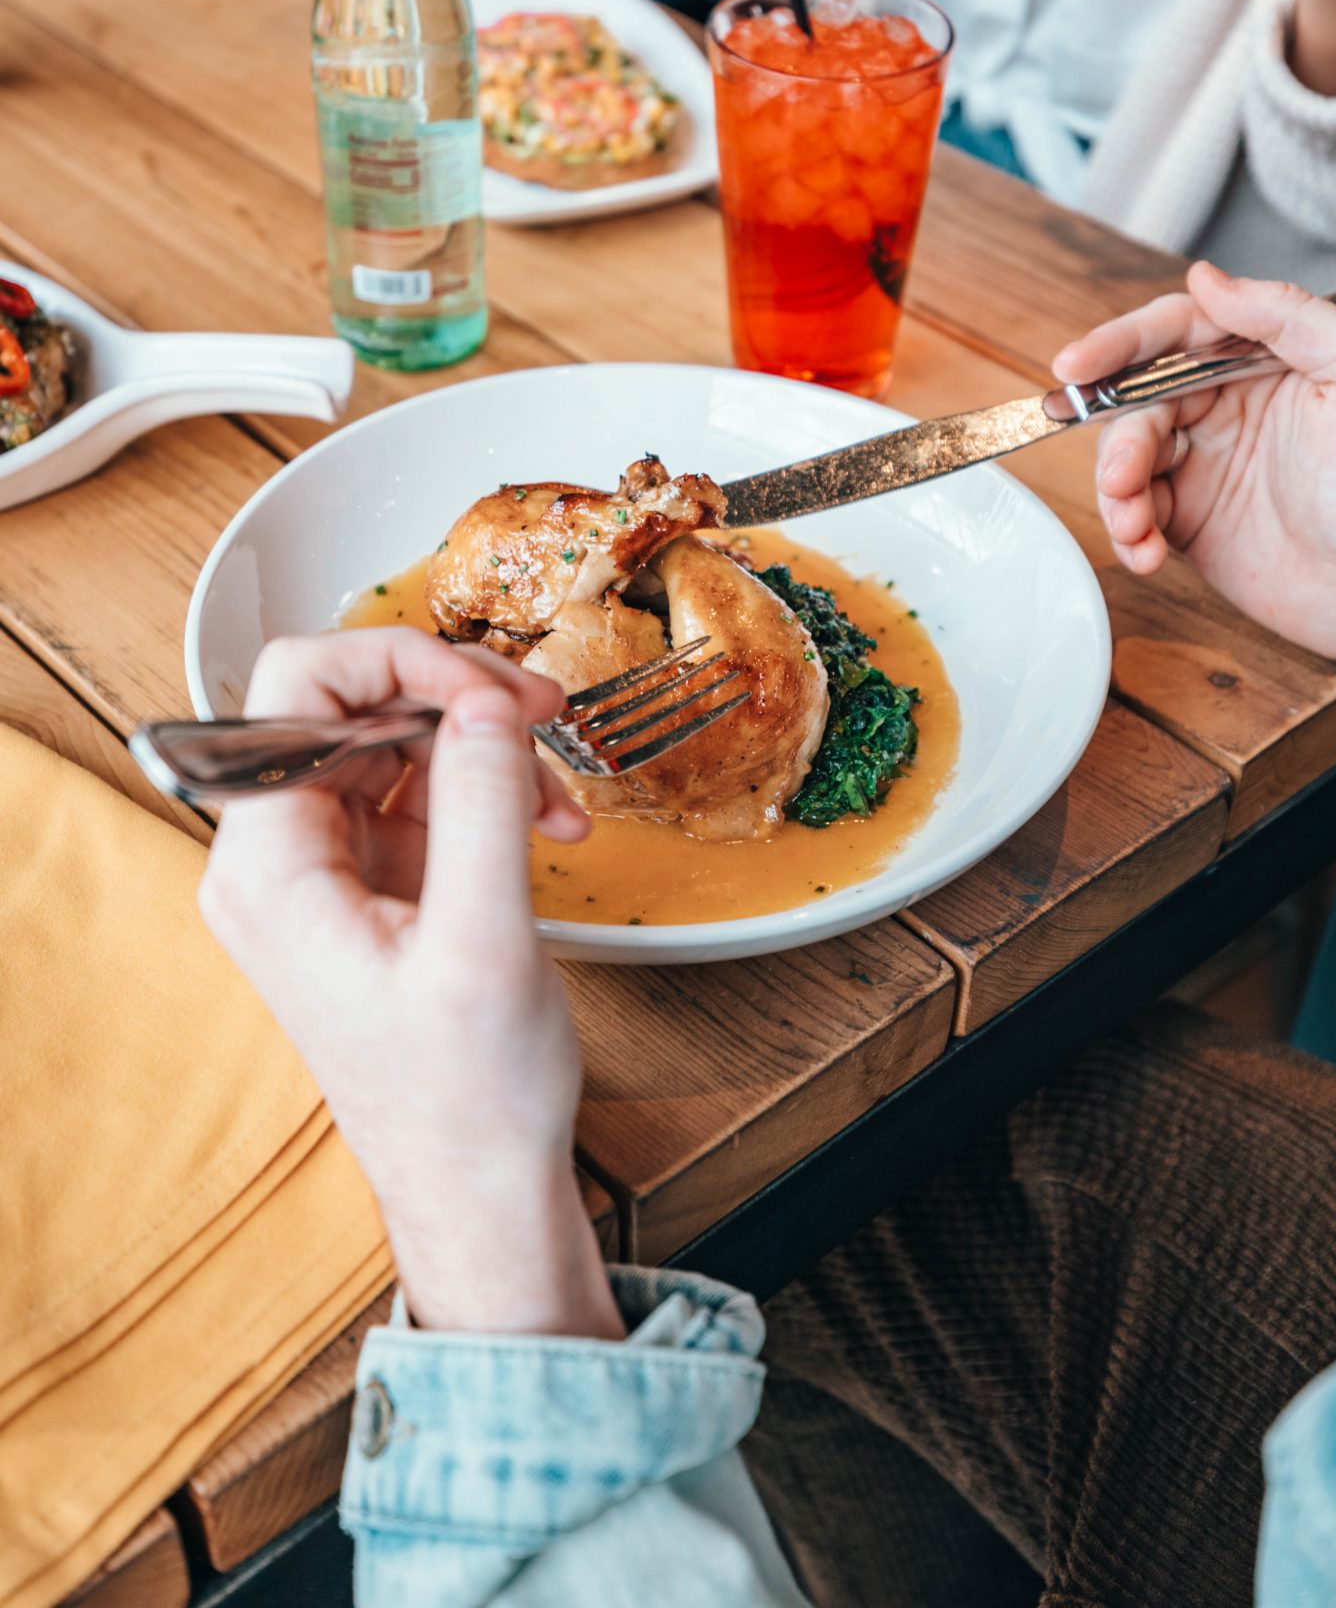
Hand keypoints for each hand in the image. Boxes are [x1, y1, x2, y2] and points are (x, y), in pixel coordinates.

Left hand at [199, 628, 622, 1339]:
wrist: (479, 1184)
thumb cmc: (465, 1098)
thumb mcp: (484, 942)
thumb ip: (483, 805)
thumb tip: (486, 702)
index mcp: (269, 869)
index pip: (297, 691)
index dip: (396, 662)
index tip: (485, 689)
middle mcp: (279, 862)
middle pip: (349, 707)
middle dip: (453, 699)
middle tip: (540, 712)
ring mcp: (325, 875)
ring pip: (393, 746)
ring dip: (482, 750)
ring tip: (555, 793)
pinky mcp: (373, 890)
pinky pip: (423, 798)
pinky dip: (488, 794)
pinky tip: (546, 825)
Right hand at [1054, 264, 1335, 707]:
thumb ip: (1290, 314)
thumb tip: (1206, 279)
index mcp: (1264, 360)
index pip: (1175, 333)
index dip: (1118, 344)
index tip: (1077, 366)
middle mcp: (1227, 407)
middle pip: (1135, 399)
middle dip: (1117, 437)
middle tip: (1122, 475)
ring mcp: (1206, 466)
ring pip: (1125, 458)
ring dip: (1115, 490)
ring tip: (1136, 523)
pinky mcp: (1192, 524)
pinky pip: (1135, 515)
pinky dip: (1127, 533)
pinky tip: (1146, 552)